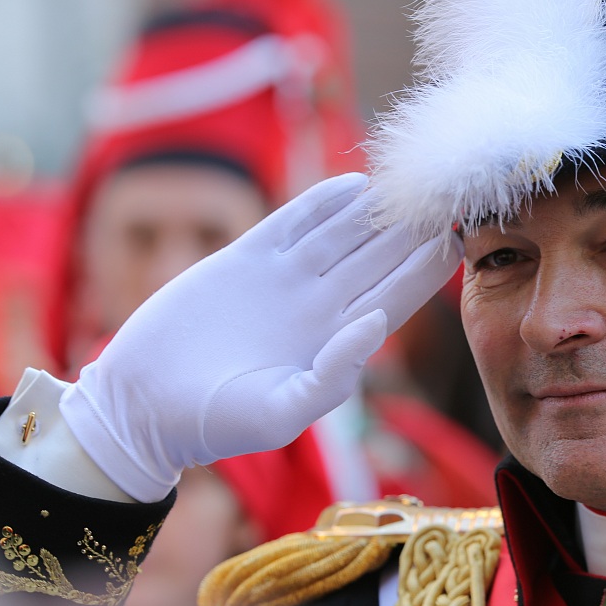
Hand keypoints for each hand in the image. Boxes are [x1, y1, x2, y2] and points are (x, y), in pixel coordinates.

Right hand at [61, 173, 461, 501]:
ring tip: (411, 180)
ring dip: (376, 209)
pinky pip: (293, 222)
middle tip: (450, 194)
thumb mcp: (282, 412)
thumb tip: (378, 322)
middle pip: (378, 257)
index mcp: (337, 343)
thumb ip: (335, 374)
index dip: (427, 269)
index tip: (461, 238)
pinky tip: (356, 184)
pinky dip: (323, 202)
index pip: (396, 296)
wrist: (144, 404)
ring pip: (342, 234)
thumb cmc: (216, 424)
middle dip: (412, 229)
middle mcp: (318, 307)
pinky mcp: (244, 260)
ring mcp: (284, 280)